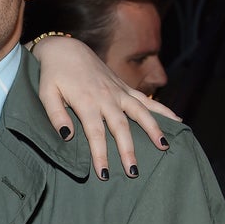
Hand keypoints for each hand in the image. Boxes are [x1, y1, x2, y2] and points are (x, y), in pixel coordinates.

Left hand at [29, 36, 179, 180]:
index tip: (104, 174)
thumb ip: (56, 115)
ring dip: (153, 129)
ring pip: (140, 112)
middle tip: (133, 172)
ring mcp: (118, 91)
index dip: (100, 154)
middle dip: (127, 151)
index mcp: (86, 101)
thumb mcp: (46, 94)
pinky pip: (146, 99)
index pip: (95, 133)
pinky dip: (163, 109)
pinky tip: (178, 120)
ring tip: (164, 147)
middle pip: (121, 127)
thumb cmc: (53, 74)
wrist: (65, 49)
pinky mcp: (124, 87)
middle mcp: (106, 97)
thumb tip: (67, 136)